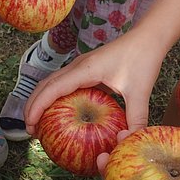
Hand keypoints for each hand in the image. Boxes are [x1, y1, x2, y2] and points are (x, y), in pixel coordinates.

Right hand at [25, 31, 164, 134]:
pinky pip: (63, 83)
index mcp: (85, 70)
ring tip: (38, 123)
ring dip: (40, 100)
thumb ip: (136, 118)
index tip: (30, 125)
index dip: (37, 107)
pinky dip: (54, 97)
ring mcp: (80, 66)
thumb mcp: (140, 92)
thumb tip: (127, 142)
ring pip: (51, 83)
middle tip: (31, 130)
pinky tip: (59, 113)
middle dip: (32, 106)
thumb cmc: (144, 59)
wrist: (148, 37)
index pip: (52, 88)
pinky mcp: (86, 69)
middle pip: (44, 85)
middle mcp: (78, 66)